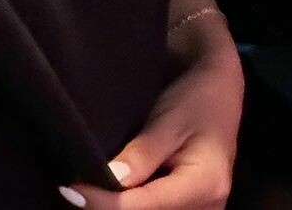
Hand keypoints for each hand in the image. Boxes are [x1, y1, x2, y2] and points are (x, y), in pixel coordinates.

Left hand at [61, 14, 242, 207]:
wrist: (219, 92)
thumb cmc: (195, 98)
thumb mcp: (169, 119)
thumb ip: (143, 152)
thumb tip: (110, 180)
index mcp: (206, 184)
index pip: (147, 206)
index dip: (106, 203)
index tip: (72, 191)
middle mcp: (208, 209)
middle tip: (74, 192)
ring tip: (87, 193)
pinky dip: (130, 208)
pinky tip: (107, 197)